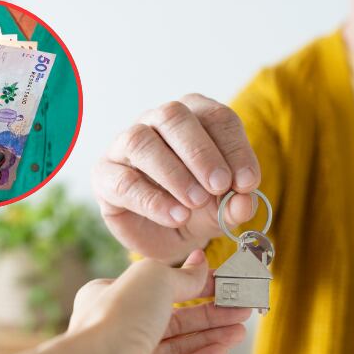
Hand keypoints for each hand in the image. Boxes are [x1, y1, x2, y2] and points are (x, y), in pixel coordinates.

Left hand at [67, 250, 250, 353]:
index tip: (223, 282)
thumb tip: (202, 265)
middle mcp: (114, 328)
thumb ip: (182, 275)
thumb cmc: (118, 318)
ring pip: (175, 346)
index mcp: (108, 296)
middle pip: (171, 318)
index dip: (194, 284)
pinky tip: (223, 350)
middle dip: (209, 313)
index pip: (159, 287)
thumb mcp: (155, 279)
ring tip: (240, 330)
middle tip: (241, 308)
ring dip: (209, 336)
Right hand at [93, 93, 260, 264]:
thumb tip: (245, 202)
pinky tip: (175, 216)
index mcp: (194, 117)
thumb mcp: (222, 209)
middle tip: (221, 185)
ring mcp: (124, 145)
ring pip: (142, 142)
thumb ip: (235, 204)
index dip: (234, 148)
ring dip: (174, 173)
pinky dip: (152, 201)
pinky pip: (123, 181)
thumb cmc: (196, 209)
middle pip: (174, 116)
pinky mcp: (104, 175)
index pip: (216, 117)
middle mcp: (156, 122)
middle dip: (201, 152)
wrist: (164, 236)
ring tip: (197, 202)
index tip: (248, 182)